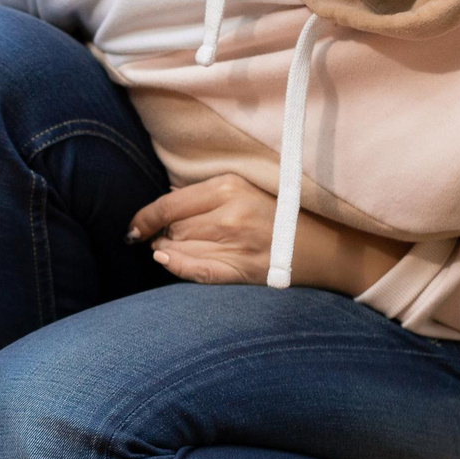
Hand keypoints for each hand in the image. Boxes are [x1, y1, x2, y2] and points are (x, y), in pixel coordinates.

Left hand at [128, 175, 408, 295]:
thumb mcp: (245, 189)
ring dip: (171, 251)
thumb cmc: (281, 214)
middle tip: (173, 238)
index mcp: (229, 187)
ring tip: (181, 250)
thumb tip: (162, 209)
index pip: (167, 205)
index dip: (144, 219)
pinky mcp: (242, 269)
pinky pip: (196, 271)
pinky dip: (177, 267)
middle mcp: (229, 214)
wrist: (325, 246)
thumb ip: (204, 195)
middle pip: (172, 228)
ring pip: (179, 249)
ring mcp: (235, 244)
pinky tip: (168, 262)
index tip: (134, 227)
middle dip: (165, 235)